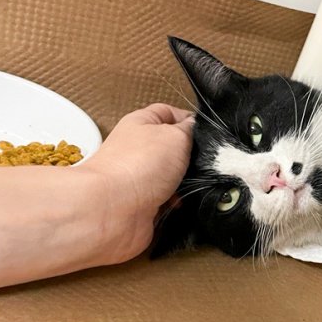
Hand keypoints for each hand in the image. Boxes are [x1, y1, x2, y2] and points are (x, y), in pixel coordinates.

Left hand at [80, 103, 193, 262]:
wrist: (113, 209)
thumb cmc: (136, 166)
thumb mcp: (176, 135)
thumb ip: (191, 130)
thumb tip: (198, 130)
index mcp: (142, 123)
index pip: (169, 113)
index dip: (190, 121)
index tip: (208, 132)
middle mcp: (139, 150)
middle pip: (175, 149)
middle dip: (193, 158)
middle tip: (207, 162)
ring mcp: (141, 179)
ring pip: (175, 178)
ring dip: (188, 183)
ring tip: (195, 184)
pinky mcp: (145, 204)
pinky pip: (171, 202)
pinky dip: (180, 204)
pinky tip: (183, 203)